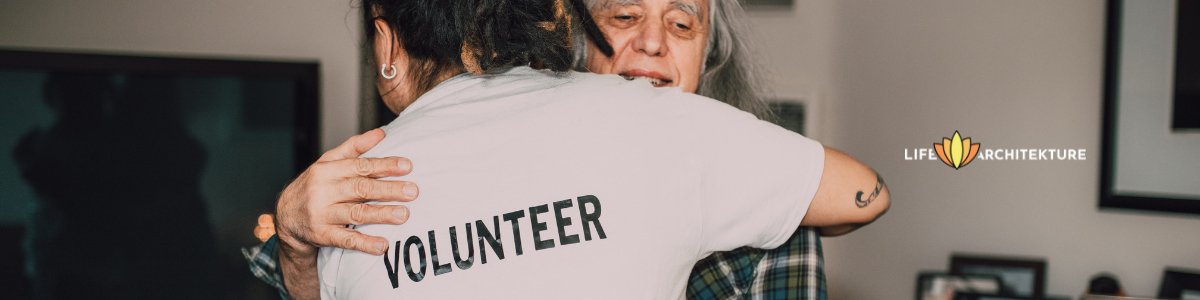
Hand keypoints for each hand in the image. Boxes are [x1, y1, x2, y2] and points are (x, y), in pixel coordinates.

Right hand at [275, 128, 417, 257]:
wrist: (285, 216)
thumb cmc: (314, 186)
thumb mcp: (328, 163)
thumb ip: (354, 148)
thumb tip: (381, 133)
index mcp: (327, 170)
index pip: (360, 166)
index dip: (384, 166)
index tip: (407, 166)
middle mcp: (323, 191)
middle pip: (360, 188)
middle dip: (388, 189)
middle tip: (412, 191)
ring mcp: (322, 214)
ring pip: (355, 213)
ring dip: (381, 214)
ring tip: (404, 215)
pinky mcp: (322, 235)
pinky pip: (345, 240)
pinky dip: (365, 243)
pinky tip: (383, 246)